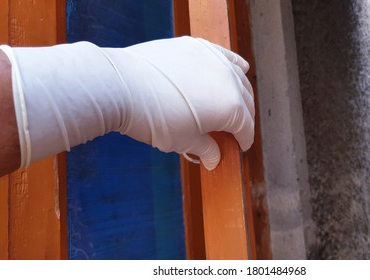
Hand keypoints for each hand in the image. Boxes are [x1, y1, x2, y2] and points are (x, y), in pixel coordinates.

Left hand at [106, 36, 254, 169]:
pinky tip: (240, 69)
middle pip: (246, 102)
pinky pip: (226, 56)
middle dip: (244, 118)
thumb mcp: (183, 141)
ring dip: (241, 93)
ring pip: (239, 78)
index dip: (244, 140)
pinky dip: (235, 65)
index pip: (245, 127)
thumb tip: (215, 159)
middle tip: (234, 130)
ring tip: (235, 104)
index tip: (240, 146)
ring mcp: (215, 60)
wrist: (122, 87)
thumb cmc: (153, 119)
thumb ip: (206, 149)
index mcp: (231, 108)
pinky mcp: (199, 47)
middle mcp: (230, 81)